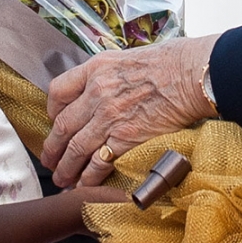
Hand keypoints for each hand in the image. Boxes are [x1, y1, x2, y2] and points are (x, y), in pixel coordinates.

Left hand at [44, 35, 218, 188]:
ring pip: (76, 149)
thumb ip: (110, 73)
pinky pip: (99, 163)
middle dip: (53, 148)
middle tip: (50, 160)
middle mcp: (97, 93)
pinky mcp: (126, 139)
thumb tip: (107, 86)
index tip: (54, 121)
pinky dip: (89, 178)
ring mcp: (109, 118)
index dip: (52, 111)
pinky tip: (85, 185)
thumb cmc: (171, 62)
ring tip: (63, 179)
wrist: (192, 75)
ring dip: (66, 168)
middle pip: (62, 126)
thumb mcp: (129, 57)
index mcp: (96, 69)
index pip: (58, 91)